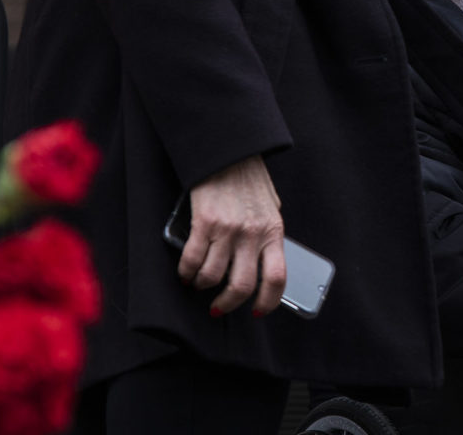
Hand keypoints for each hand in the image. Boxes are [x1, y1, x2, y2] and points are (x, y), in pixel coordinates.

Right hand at [176, 155, 285, 316]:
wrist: (229, 151)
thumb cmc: (249, 178)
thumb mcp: (270, 207)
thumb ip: (267, 234)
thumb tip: (262, 261)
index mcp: (273, 232)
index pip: (276, 278)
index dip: (267, 302)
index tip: (256, 310)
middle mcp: (252, 234)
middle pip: (241, 286)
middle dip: (227, 304)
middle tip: (218, 308)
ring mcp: (228, 230)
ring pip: (212, 276)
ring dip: (202, 286)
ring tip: (198, 284)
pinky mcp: (204, 222)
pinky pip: (193, 259)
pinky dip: (186, 272)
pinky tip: (185, 272)